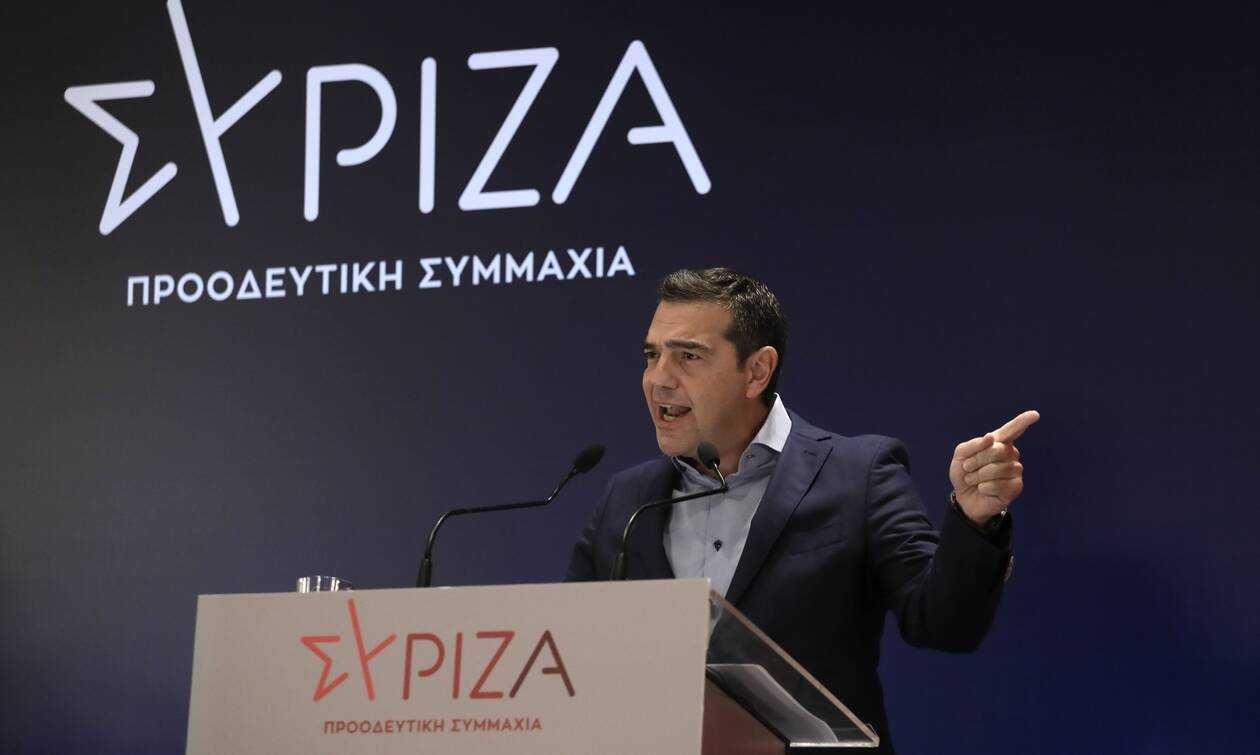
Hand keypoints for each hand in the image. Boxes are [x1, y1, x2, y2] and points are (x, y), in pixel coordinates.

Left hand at [949, 410, 1039, 524]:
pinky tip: (983, 489)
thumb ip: (974, 445)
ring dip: (978, 475)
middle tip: (967, 468)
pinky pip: (999, 484)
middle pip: (998, 450)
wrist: (964, 497)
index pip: (1012, 430)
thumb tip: (991, 437)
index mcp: (998, 443)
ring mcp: (1015, 470)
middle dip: (977, 460)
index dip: (1022, 422)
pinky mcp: (1017, 487)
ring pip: (998, 468)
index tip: (1035, 414)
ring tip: (973, 480)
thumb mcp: (961, 456)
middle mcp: (1011, 454)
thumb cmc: (965, 473)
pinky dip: (984, 487)